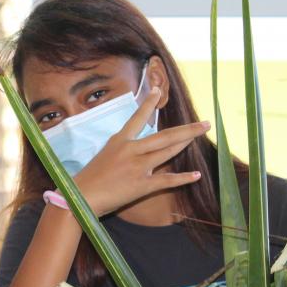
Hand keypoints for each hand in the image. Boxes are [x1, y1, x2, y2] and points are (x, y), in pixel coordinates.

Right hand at [73, 88, 210, 215]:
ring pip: (168, 152)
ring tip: (200, 138)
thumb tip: (135, 148)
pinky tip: (195, 175)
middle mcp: (131, 150)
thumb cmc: (87, 178)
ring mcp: (138, 167)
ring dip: (186, 144)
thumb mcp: (104, 156)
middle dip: (188, 130)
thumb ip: (121, 150)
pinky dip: (183, 178)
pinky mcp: (142, 185)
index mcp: (119, 141)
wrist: (80, 197)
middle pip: (165, 136)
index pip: (137, 118)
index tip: (157, 90)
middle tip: (205, 124)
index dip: (149, 104)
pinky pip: (167, 180)